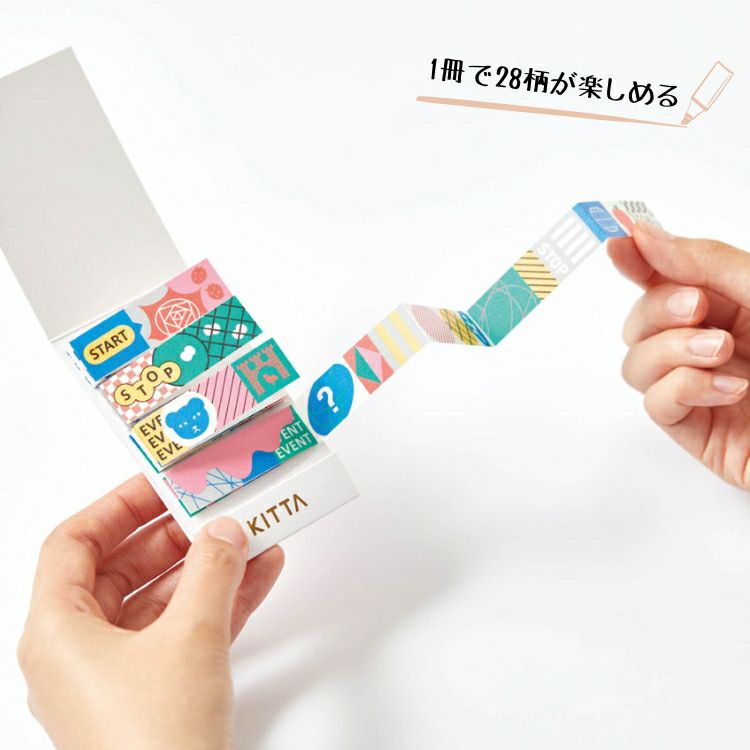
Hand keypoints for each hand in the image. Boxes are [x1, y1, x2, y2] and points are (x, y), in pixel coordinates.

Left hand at [17, 475, 283, 749]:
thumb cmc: (156, 741)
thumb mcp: (190, 636)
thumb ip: (212, 570)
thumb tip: (224, 531)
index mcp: (58, 631)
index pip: (73, 543)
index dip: (117, 506)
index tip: (160, 484)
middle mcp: (78, 651)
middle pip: (122, 568)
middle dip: (175, 536)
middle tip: (213, 508)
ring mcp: (117, 675)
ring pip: (160, 600)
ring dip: (207, 568)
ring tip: (248, 536)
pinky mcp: (153, 693)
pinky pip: (184, 631)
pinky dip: (219, 602)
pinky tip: (259, 577)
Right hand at [608, 221, 749, 487]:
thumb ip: (705, 262)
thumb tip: (642, 235)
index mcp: (735, 305)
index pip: (667, 278)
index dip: (638, 259)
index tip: (618, 242)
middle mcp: (712, 343)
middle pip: (640, 321)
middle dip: (658, 310)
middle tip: (697, 309)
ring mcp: (701, 388)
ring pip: (637, 363)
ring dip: (670, 351)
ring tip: (721, 353)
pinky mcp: (697, 429)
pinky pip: (654, 402)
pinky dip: (683, 389)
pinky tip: (730, 390)